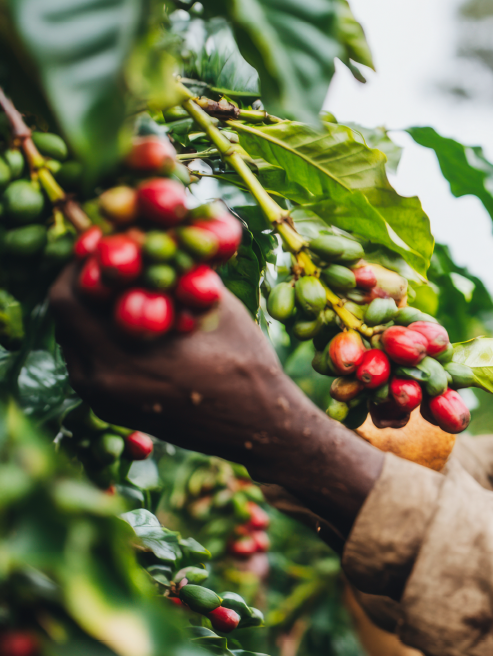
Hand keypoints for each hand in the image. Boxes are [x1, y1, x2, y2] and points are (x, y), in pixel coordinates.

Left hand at [49, 263, 382, 532]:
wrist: (262, 427)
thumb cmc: (247, 368)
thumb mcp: (217, 309)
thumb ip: (180, 270)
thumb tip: (165, 227)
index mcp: (117, 358)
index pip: (69, 295)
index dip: (83, 261)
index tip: (108, 242)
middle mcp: (99, 382)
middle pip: (67, 317)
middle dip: (90, 283)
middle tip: (119, 261)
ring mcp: (103, 400)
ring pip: (77, 338)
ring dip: (96, 310)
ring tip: (133, 291)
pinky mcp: (113, 409)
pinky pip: (93, 361)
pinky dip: (107, 336)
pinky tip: (142, 323)